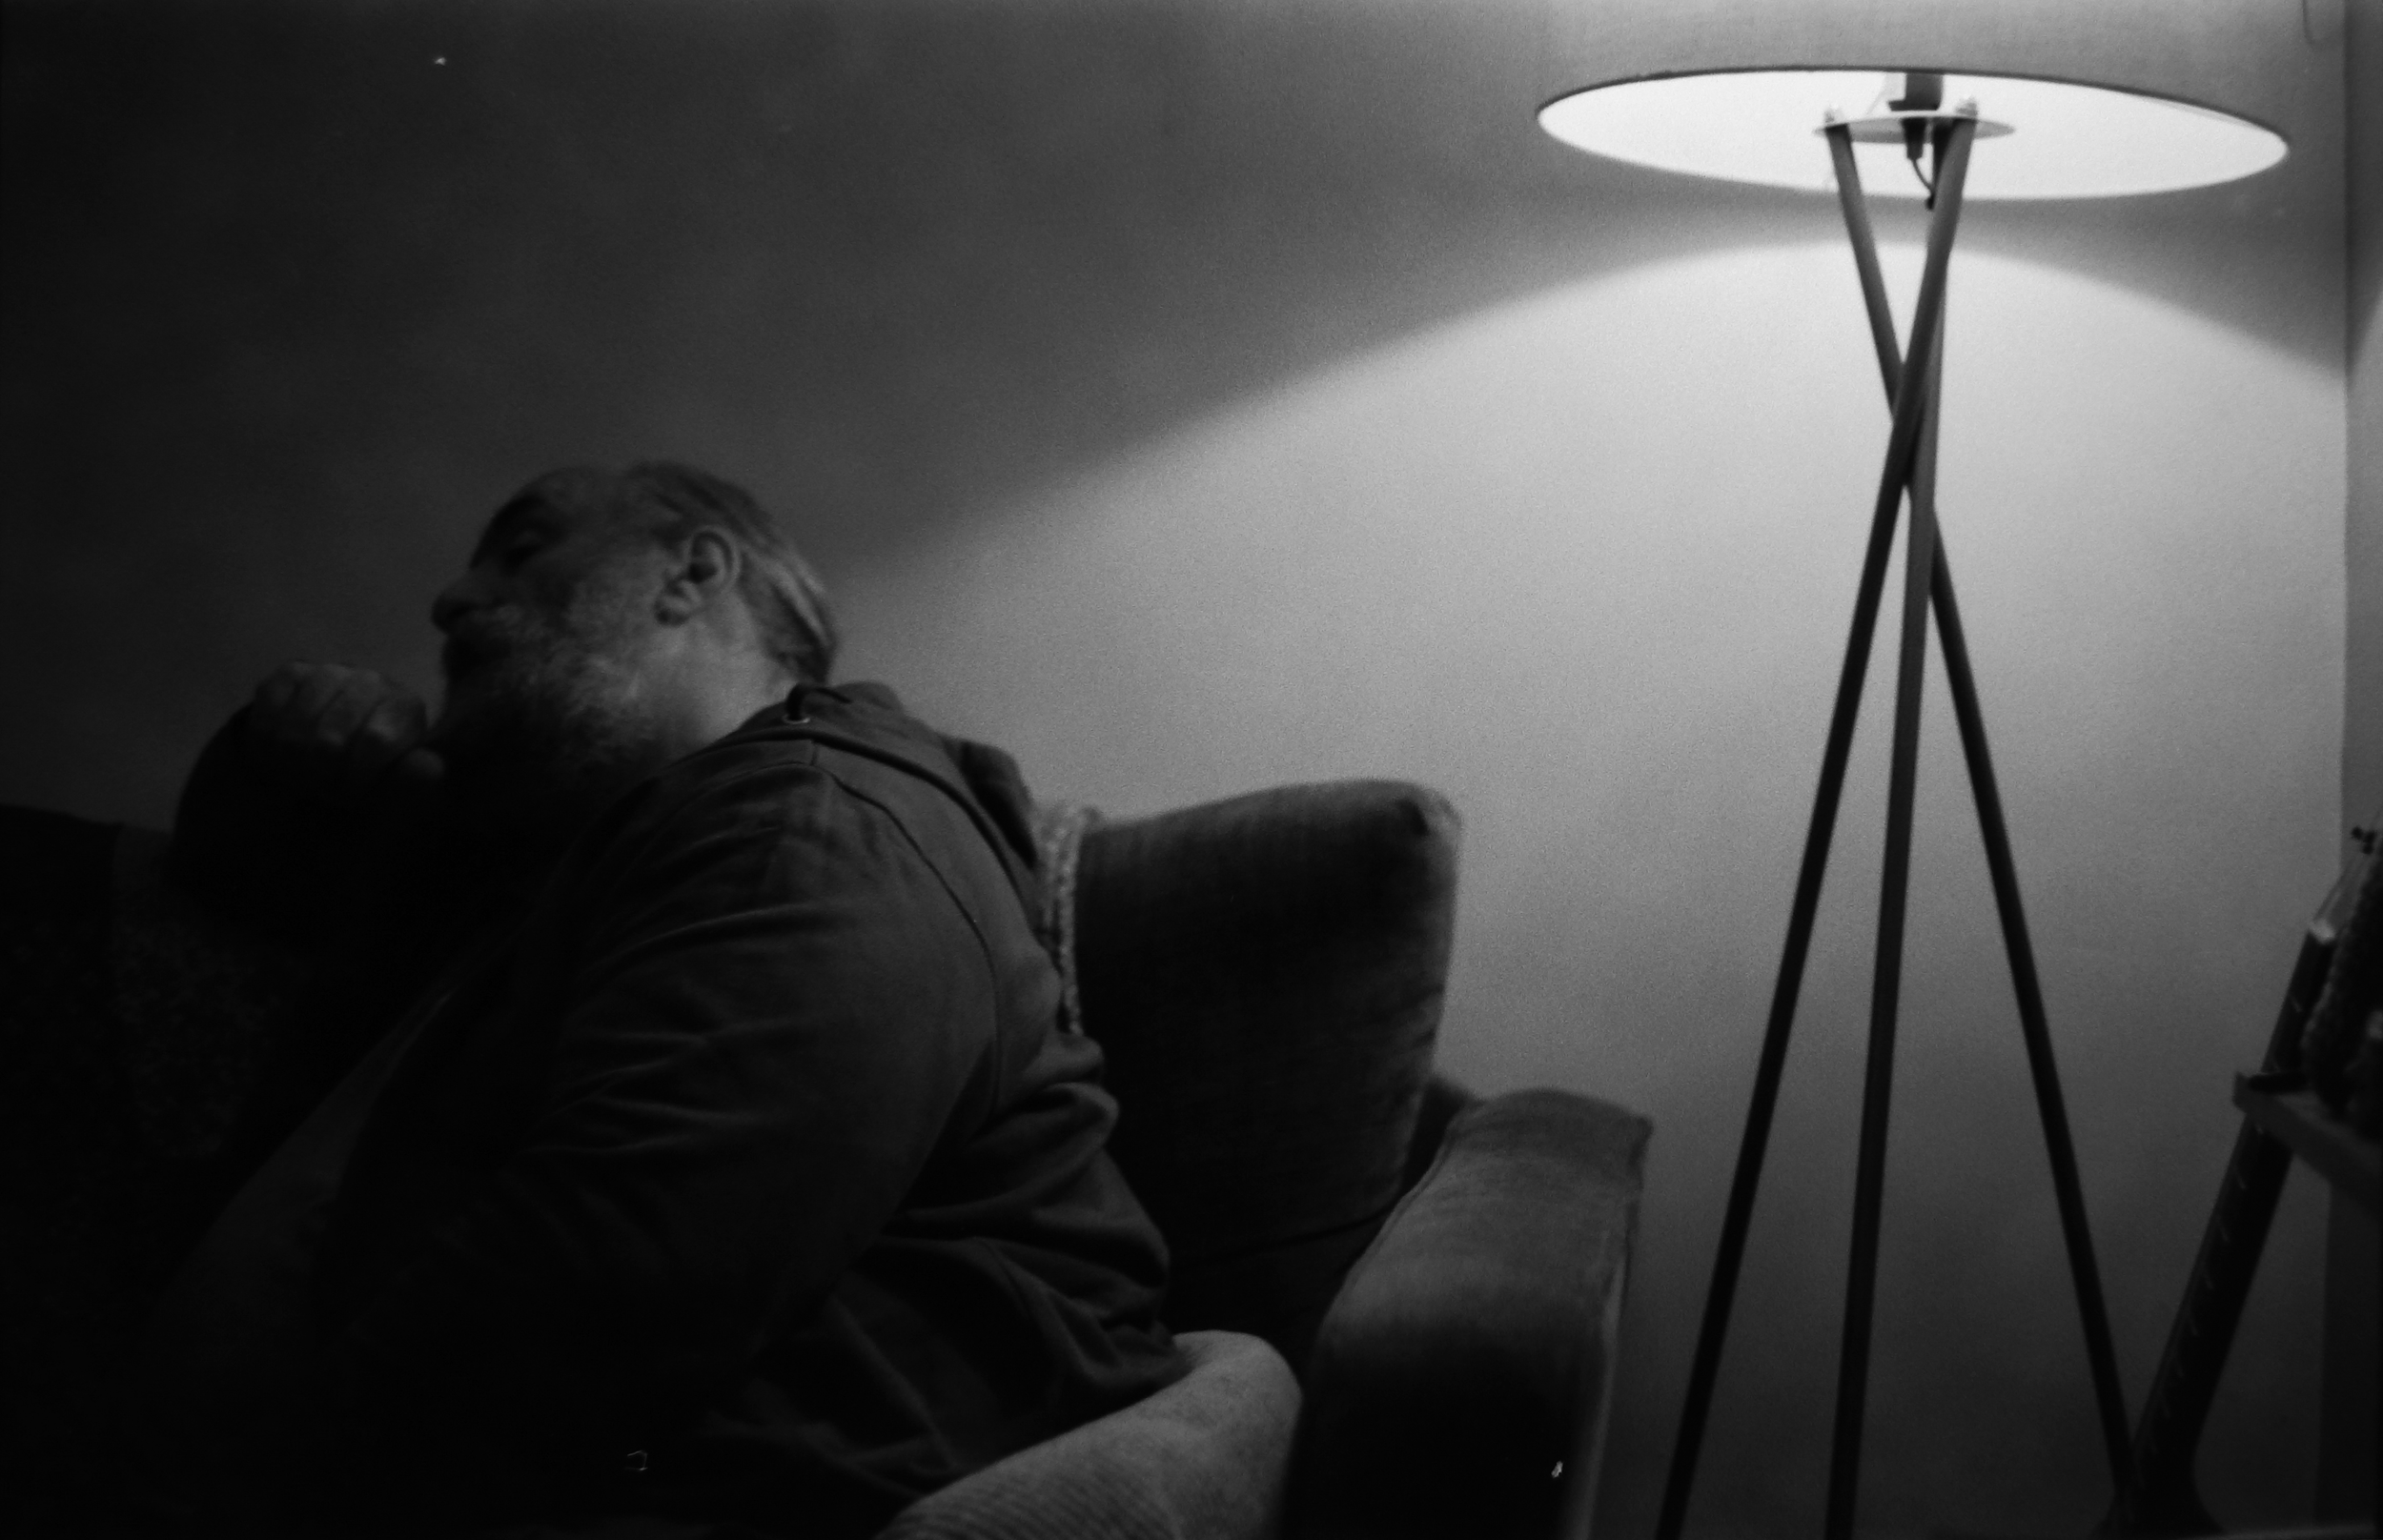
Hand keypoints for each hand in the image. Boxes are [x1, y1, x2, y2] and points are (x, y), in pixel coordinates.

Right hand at [240, 662, 444, 807]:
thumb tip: (431, 771)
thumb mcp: (395, 787)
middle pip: (329, 742)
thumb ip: (413, 781)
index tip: (353, 795)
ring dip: (292, 768)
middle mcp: (371, 681)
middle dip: (321, 778)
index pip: (374, 743)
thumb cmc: (370, 772)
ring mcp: (328, 672)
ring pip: (294, 735)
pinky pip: (267, 721)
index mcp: (405, 707)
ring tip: (303, 776)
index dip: (356, 779)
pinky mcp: (288, 674)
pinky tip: (281, 757)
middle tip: (323, 787)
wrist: (331, 752)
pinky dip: (267, 751)